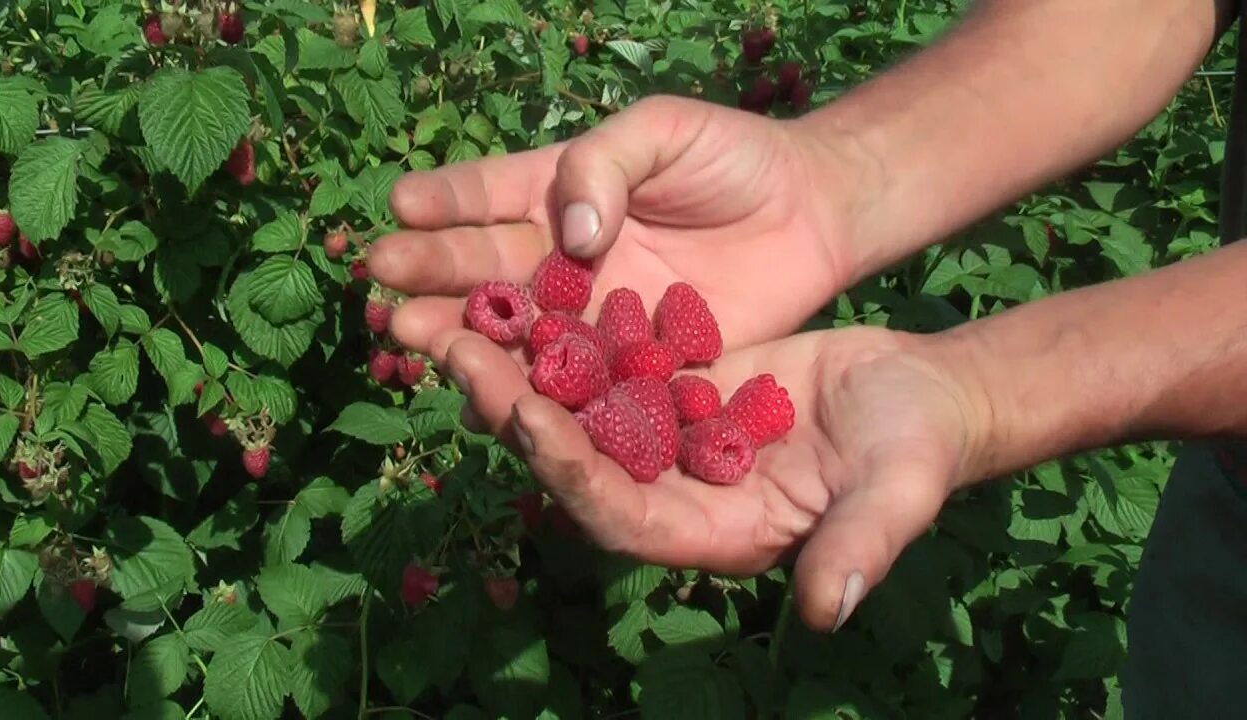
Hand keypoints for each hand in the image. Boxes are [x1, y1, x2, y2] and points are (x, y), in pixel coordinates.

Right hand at [368, 95, 863, 353]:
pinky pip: (574, 382)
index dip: (444, 203)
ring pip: (515, 331)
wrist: (813, 215)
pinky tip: (491, 397)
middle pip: (486, 270)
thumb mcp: (665, 131)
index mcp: (559, 191)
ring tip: (416, 338)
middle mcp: (561, 258)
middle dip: (433, 275)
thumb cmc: (733, 158)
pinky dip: (533, 392)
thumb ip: (606, 165)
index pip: (489, 195)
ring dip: (464, 338)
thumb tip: (567, 232)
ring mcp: (591, 316)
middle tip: (383, 285)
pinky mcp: (630, 367)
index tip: (398, 207)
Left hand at [426, 323, 989, 631]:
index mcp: (715, 533)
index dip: (573, 475)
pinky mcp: (673, 394)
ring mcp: (668, 443)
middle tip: (458, 350)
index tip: (527, 418)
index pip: (623, 517)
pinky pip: (606, 368)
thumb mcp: (897, 491)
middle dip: (517, 412)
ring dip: (522, 368)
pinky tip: (522, 287)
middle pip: (578, 462)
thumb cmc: (919, 446)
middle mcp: (675, 495)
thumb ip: (860, 546)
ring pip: (578, 411)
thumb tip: (825, 612)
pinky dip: (565, 337)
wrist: (920, 395)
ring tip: (465, 314)